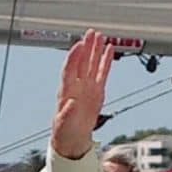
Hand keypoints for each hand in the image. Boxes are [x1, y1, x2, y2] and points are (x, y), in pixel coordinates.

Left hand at [49, 29, 115, 159]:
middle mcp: (77, 85)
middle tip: (91, 33)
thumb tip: (71, 103)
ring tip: (100, 36)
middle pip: (82, 62)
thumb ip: (67, 113)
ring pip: (92, 64)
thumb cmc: (64, 131)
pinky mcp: (97, 91)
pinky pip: (102, 73)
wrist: (73, 138)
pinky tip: (108, 50)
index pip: (70, 68)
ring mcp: (87, 87)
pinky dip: (105, 62)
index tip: (79, 45)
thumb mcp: (64, 123)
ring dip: (96, 50)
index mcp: (66, 90)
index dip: (74, 56)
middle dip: (87, 47)